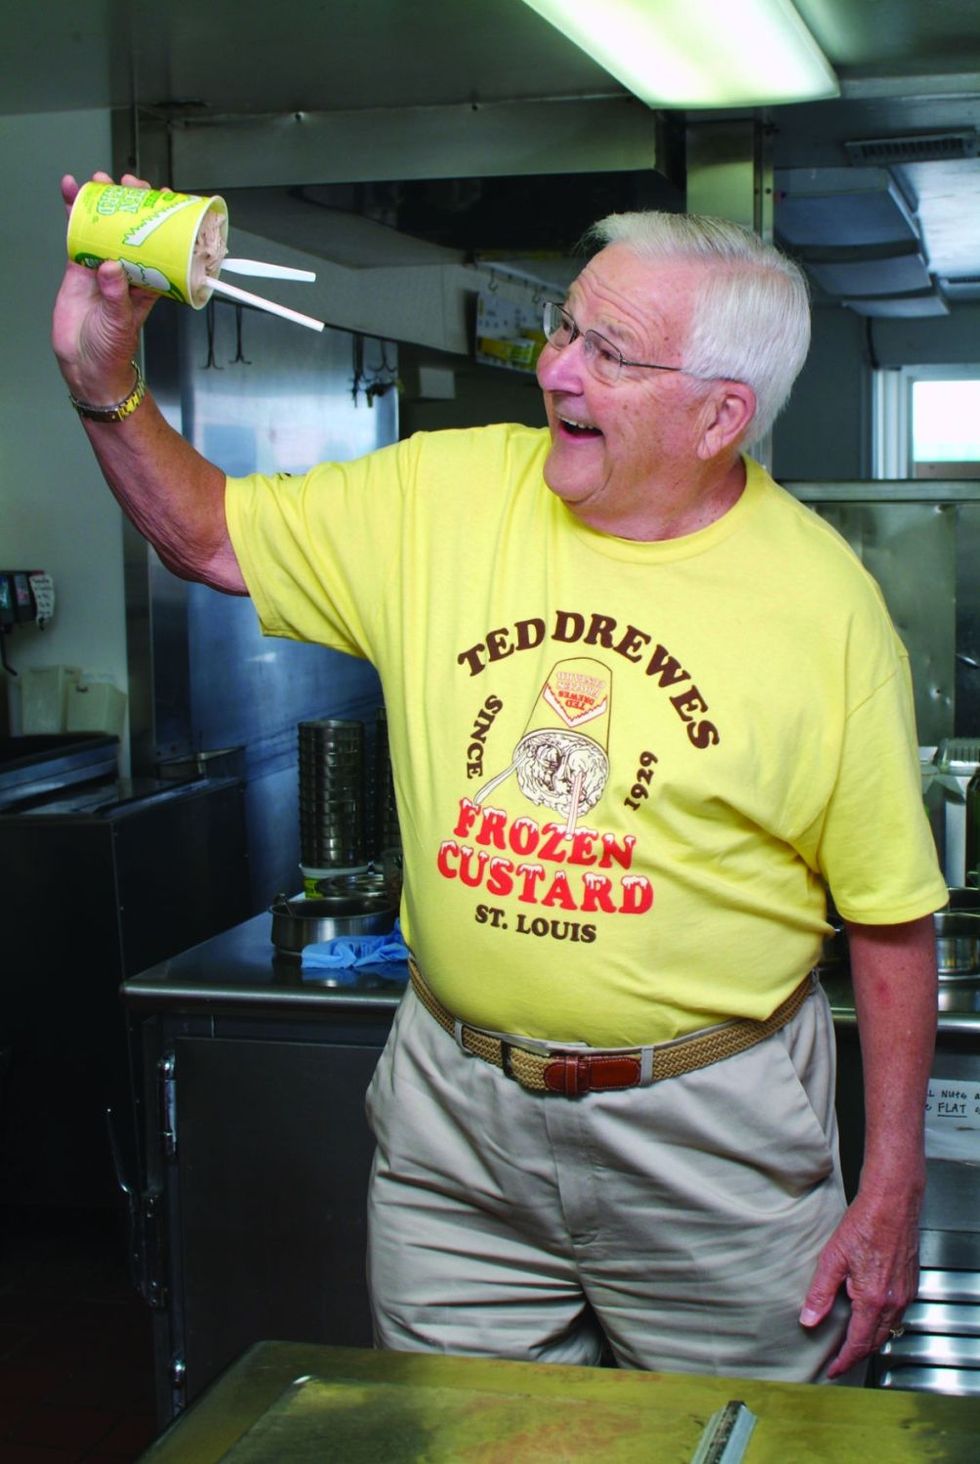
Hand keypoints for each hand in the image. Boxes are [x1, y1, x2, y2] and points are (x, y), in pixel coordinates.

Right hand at [52, 171, 160, 402]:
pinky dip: (73, 213)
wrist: (85, 365)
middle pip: (131, 227)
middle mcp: (127, 269)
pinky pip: (77, 234)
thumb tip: (110, 267)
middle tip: (128, 183)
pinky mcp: (78, 267)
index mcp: (148, 280)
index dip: (161, 219)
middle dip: (130, 201)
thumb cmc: (114, 350)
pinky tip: (70, 192)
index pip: (160, 244)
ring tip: (100, 180)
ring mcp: (102, 265)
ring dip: (101, 201)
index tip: (162, 196)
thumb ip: (117, 295)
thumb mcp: (121, 322)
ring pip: (104, 226)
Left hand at [799, 1183, 920, 1377]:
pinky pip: (897, 1314)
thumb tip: (809, 1319)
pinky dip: (883, 1323)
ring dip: (871, 1340)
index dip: (844, 1360)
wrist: (892, 1202)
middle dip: (858, 1354)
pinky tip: (870, 1316)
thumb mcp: (833, 1257)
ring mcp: (905, 1293)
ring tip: (852, 1343)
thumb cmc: (865, 1223)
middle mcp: (893, 1301)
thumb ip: (820, 1292)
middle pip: (875, 1341)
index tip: (833, 1370)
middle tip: (840, 1360)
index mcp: (873, 1299)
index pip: (859, 1343)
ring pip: (888, 1329)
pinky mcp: (909, 1284)